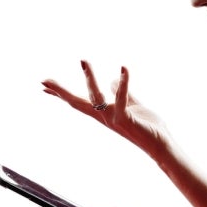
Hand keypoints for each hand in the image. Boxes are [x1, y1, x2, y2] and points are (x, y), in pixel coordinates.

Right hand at [41, 61, 169, 154]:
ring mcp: (113, 118)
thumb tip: (112, 80)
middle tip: (43, 79)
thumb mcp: (133, 105)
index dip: (61, 94)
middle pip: (77, 103)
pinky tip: (124, 68)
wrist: (163, 145)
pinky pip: (122, 99)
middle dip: (61, 91)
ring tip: (84, 61)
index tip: (44, 85)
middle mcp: (104, 117)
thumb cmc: (149, 127)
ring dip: (90, 79)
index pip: (78, 101)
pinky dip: (123, 83)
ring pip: (96, 98)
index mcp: (103, 113)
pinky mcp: (126, 119)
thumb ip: (123, 93)